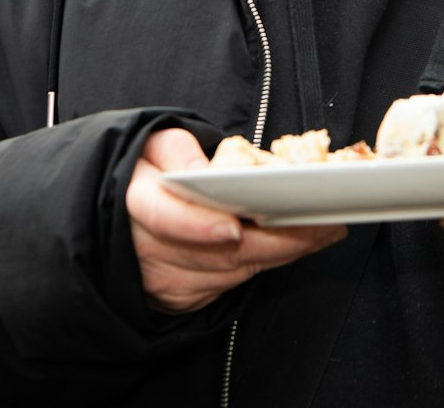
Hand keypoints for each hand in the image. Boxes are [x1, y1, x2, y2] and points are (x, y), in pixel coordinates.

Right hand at [127, 128, 345, 313]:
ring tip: (324, 229)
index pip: (164, 217)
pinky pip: (233, 285)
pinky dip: (268, 265)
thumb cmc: (145, 172)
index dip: (198, 226)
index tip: (233, 228)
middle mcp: (146, 249)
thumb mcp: (151, 145)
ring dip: (282, 253)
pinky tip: (299, 245)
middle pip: (216, 253)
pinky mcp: (183, 297)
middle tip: (320, 223)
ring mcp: (164, 279)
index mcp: (136, 201)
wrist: (120, 214)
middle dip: (273, 241)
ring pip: (231, 272)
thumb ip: (176, 151)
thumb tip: (202, 173)